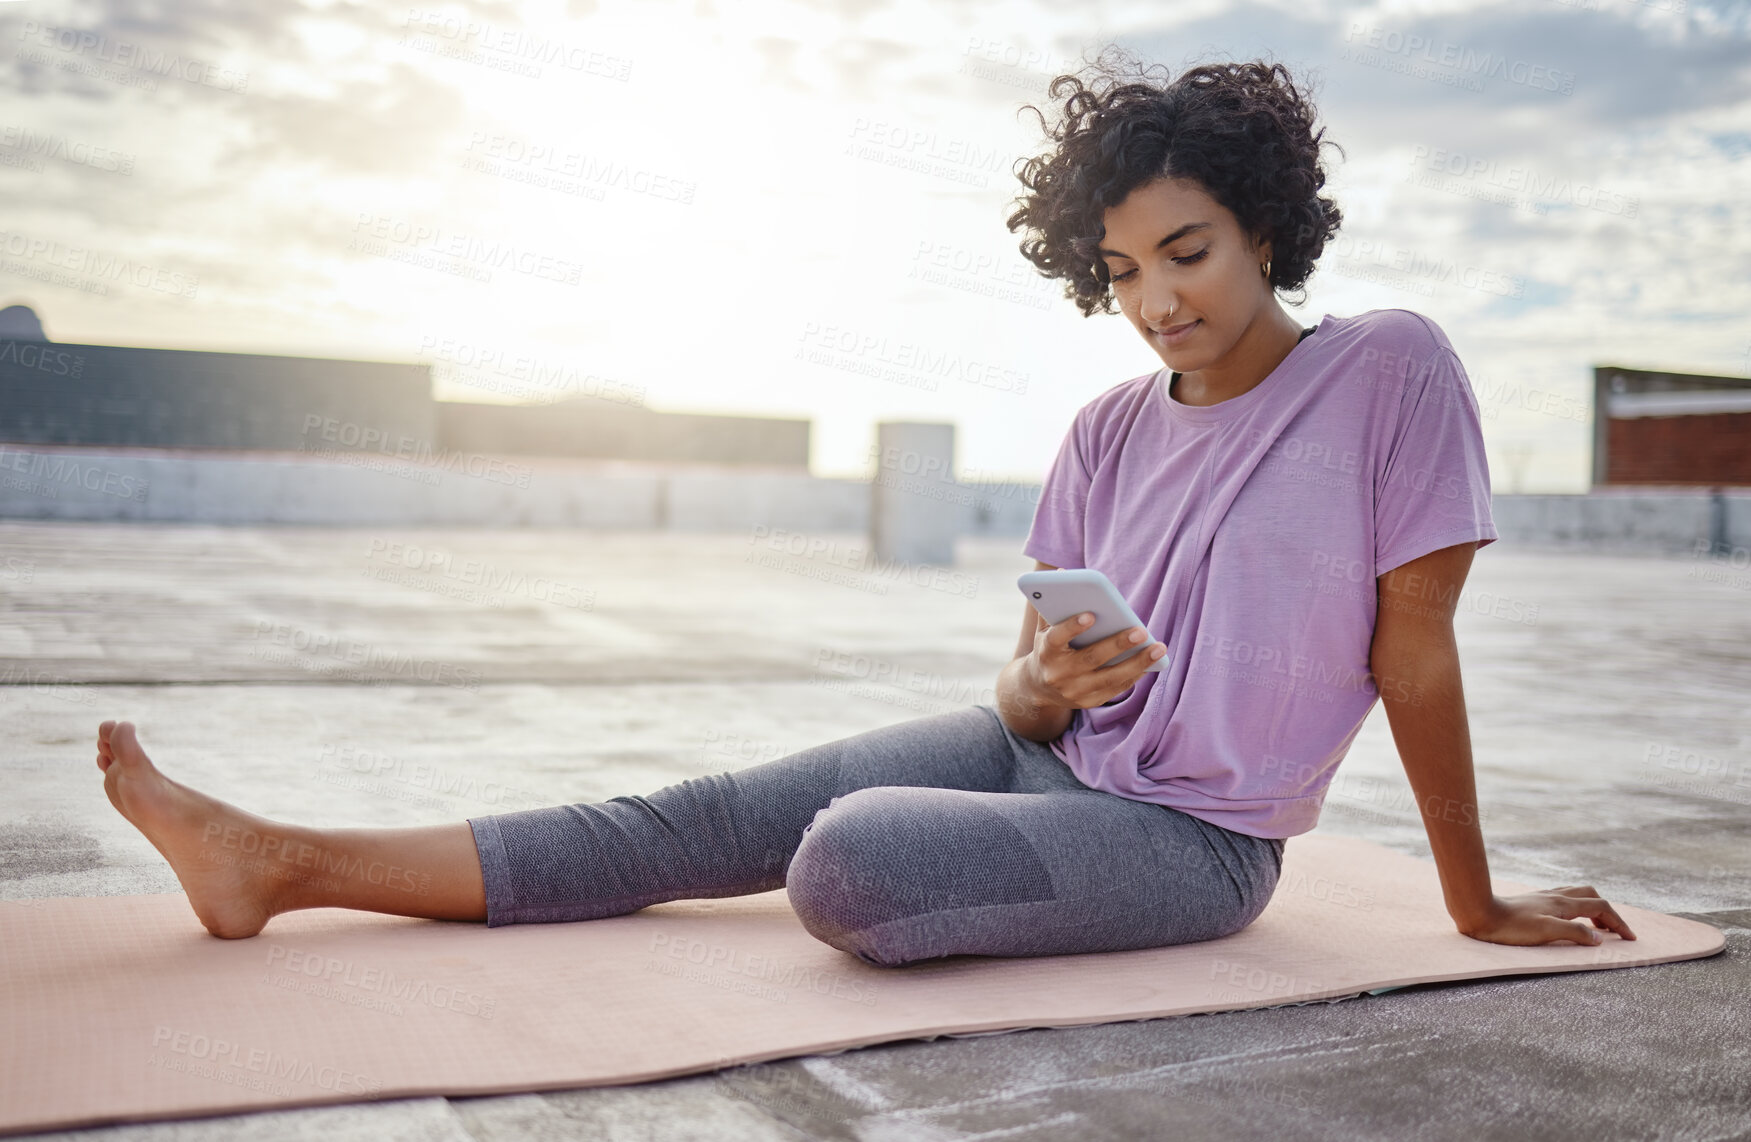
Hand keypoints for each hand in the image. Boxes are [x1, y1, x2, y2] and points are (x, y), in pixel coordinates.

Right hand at [1024, 611, 1166, 710]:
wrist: (1037, 688)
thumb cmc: (1048, 648)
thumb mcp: (1044, 628)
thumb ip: (1053, 604)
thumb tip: (1063, 572)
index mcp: (1045, 651)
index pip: (1057, 638)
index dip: (1072, 627)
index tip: (1090, 614)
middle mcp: (1058, 674)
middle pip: (1091, 658)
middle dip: (1117, 644)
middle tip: (1141, 630)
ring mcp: (1074, 691)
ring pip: (1110, 677)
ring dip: (1137, 662)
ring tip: (1159, 647)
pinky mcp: (1088, 702)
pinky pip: (1116, 689)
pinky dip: (1134, 674)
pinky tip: (1151, 661)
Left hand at [1458, 886, 1636, 946]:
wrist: (1479, 912)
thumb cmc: (1511, 926)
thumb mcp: (1546, 932)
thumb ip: (1575, 933)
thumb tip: (1600, 939)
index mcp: (1563, 904)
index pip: (1601, 907)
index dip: (1619, 922)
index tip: (1631, 938)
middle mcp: (1556, 896)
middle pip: (1592, 896)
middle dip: (1608, 913)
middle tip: (1614, 932)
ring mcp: (1543, 897)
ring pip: (1577, 894)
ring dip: (1592, 908)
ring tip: (1596, 927)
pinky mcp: (1532, 901)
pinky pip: (1563, 898)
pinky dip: (1575, 906)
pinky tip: (1568, 918)